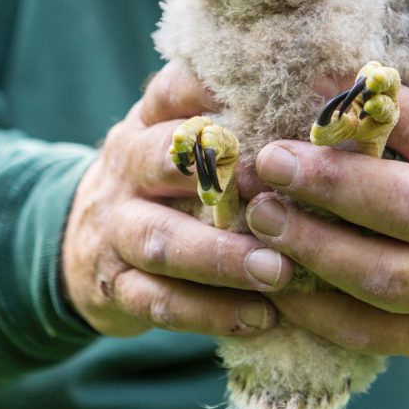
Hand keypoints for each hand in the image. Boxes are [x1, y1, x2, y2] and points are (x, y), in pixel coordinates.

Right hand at [61, 60, 292, 337]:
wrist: (81, 244)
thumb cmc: (164, 184)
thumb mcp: (182, 143)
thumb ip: (236, 124)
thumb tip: (327, 97)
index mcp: (150, 122)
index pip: (176, 89)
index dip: (221, 91)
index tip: (285, 102)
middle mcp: (127, 167)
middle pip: (162, 160)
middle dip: (221, 178)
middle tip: (279, 196)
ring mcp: (115, 228)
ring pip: (162, 241)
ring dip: (222, 258)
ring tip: (278, 272)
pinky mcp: (114, 285)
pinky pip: (159, 302)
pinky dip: (210, 313)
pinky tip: (261, 318)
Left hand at [245, 87, 408, 364]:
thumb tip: (342, 80)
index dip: (371, 112)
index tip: (312, 98)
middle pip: (406, 205)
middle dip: (331, 183)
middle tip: (271, 162)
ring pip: (385, 275)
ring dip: (316, 248)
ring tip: (261, 219)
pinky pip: (372, 331)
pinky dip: (318, 311)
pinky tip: (275, 281)